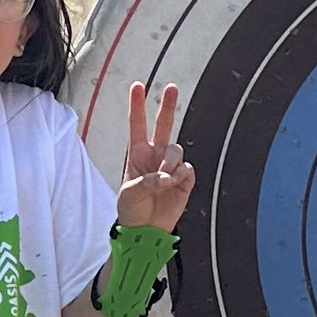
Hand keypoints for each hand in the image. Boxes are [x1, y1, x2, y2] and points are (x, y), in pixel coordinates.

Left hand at [116, 81, 192, 228]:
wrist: (146, 230)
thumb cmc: (131, 209)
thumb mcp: (129, 193)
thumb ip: (147, 180)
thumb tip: (167, 176)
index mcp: (137, 154)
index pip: (137, 125)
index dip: (137, 105)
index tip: (138, 86)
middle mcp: (156, 155)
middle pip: (164, 125)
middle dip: (168, 105)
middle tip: (172, 87)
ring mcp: (171, 166)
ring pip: (176, 150)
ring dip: (170, 163)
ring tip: (164, 181)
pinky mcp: (185, 179)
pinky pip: (187, 168)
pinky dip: (180, 176)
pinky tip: (174, 185)